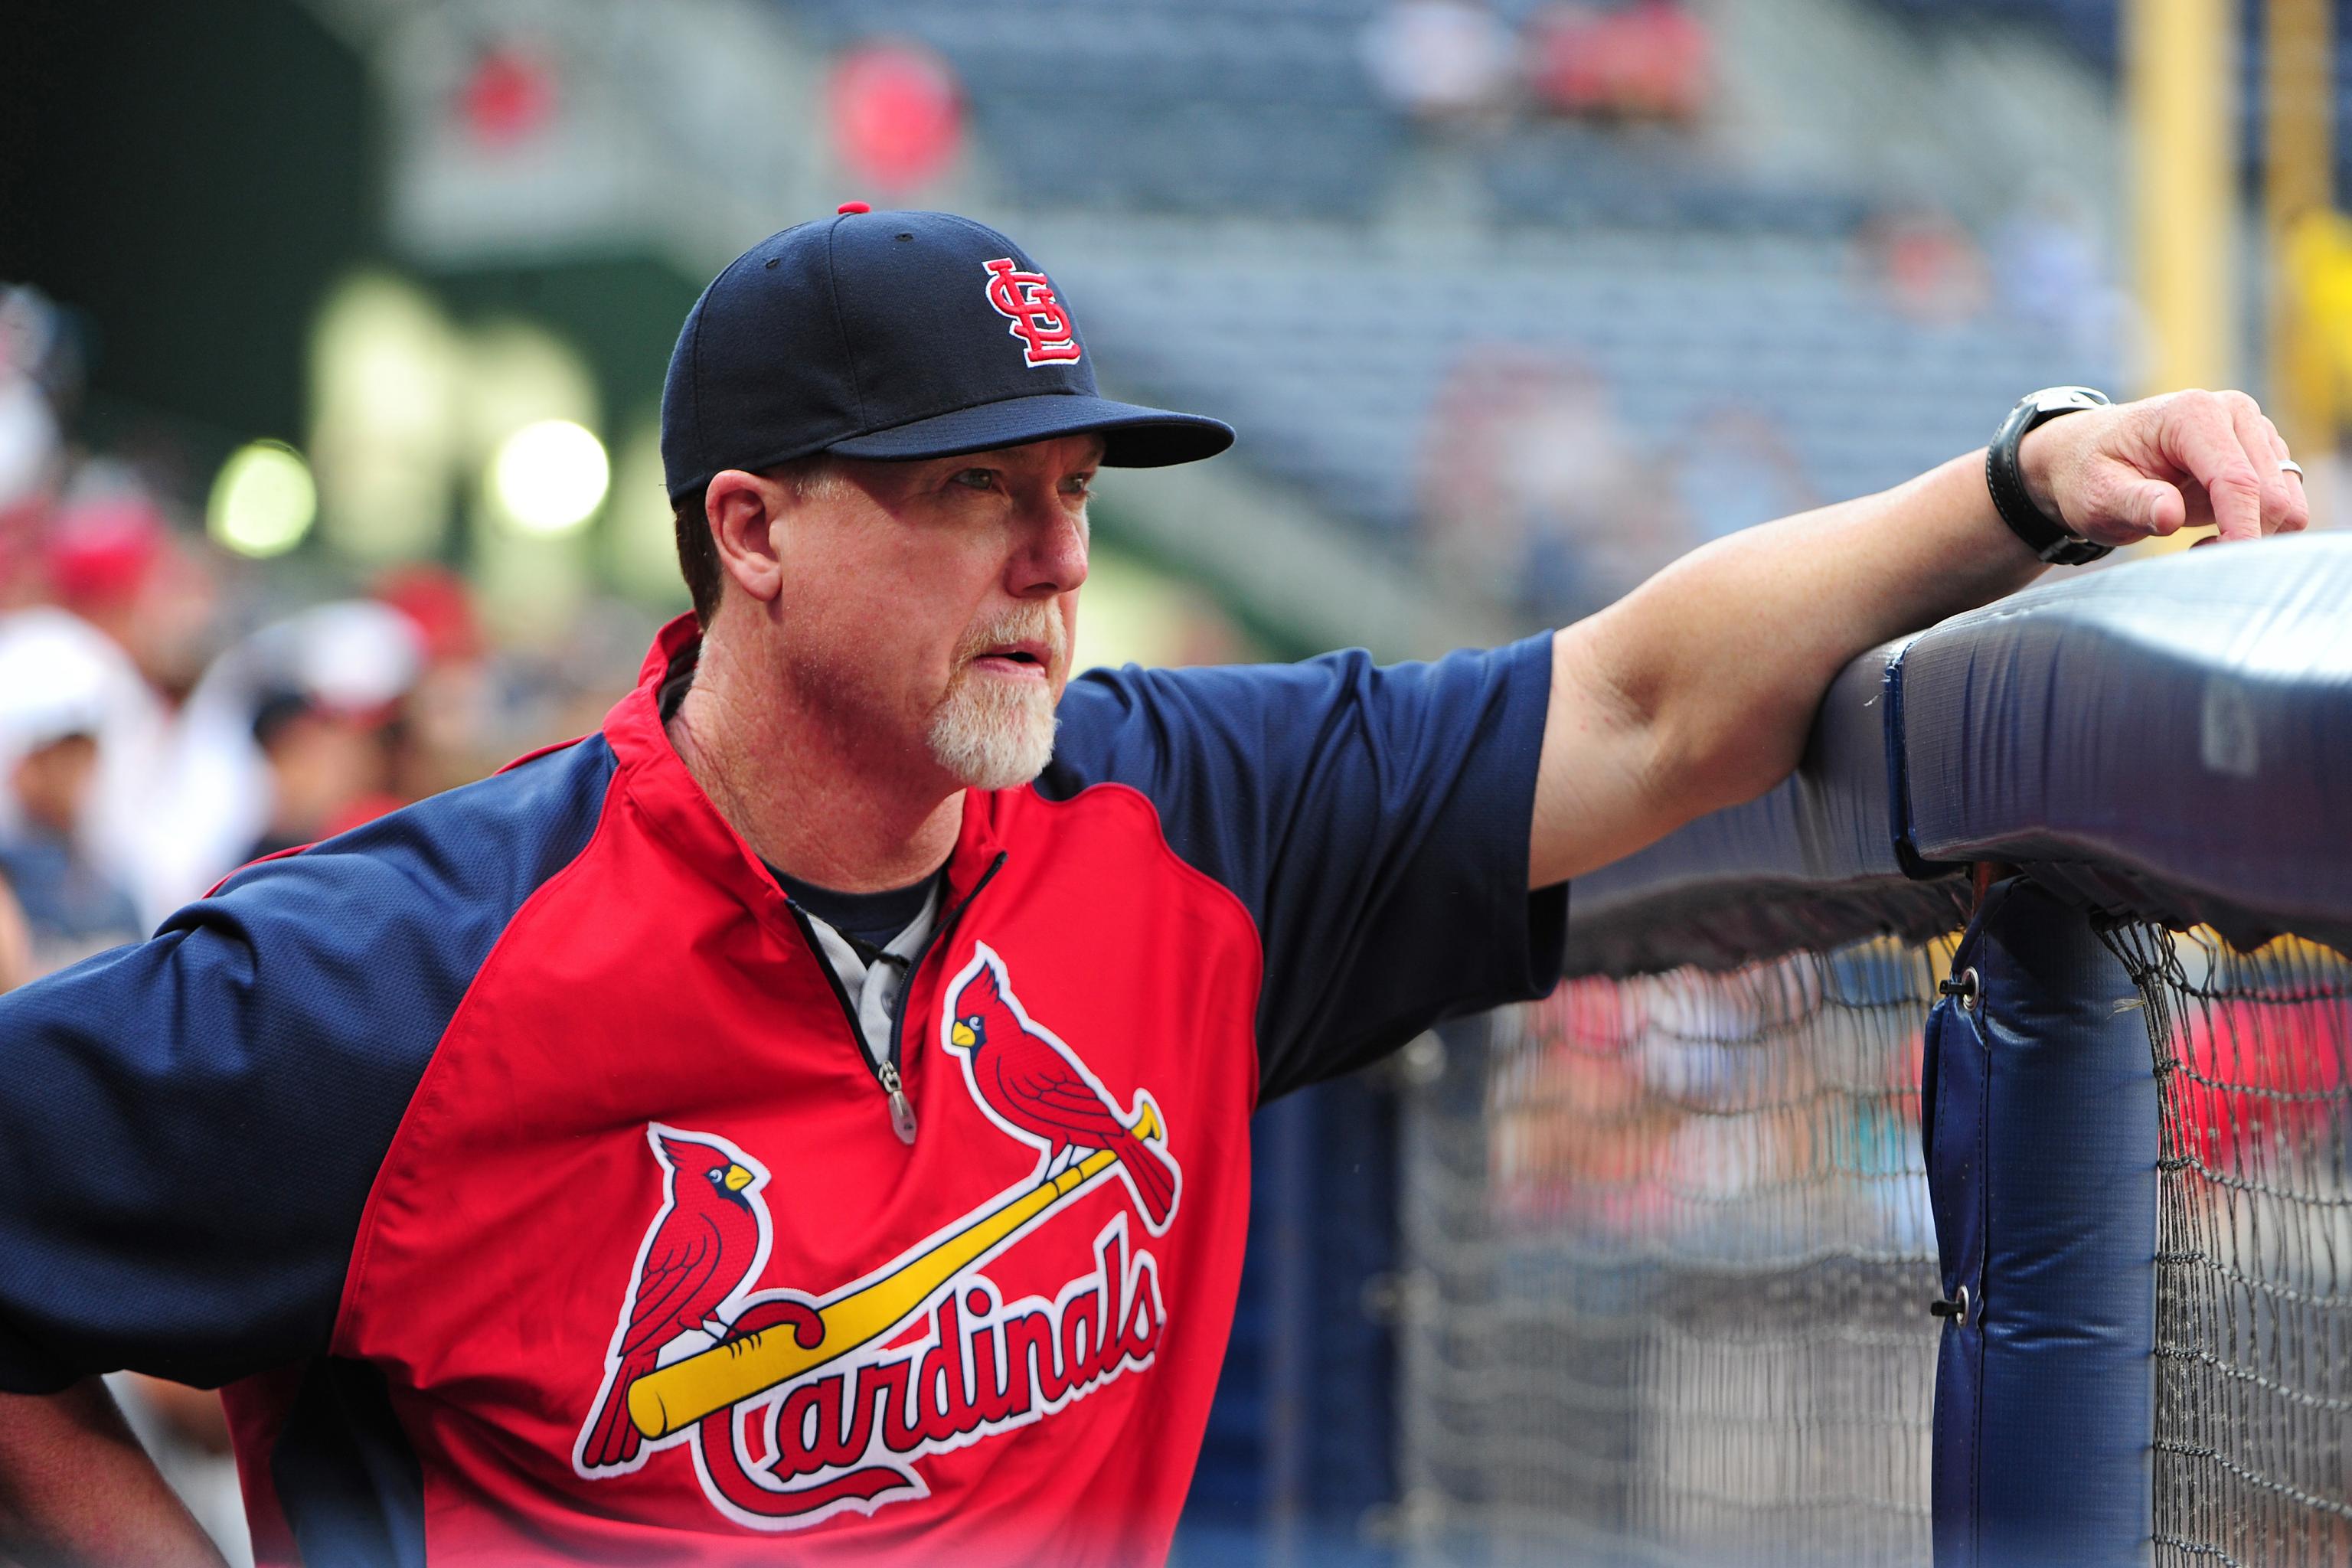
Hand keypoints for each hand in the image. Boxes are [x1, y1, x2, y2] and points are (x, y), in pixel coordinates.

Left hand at [2018, 389, 2310, 545]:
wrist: (2087, 457)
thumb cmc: (2090, 475)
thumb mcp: (2097, 495)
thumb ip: (2134, 504)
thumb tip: (2169, 515)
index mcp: (2193, 415)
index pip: (2237, 481)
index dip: (2240, 529)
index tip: (2228, 567)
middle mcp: (2234, 414)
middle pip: (2272, 493)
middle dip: (2243, 535)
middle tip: (2193, 555)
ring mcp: (2254, 433)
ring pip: (2287, 502)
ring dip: (2252, 533)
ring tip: (2198, 542)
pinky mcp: (2263, 457)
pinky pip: (2283, 506)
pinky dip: (2256, 528)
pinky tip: (2213, 532)